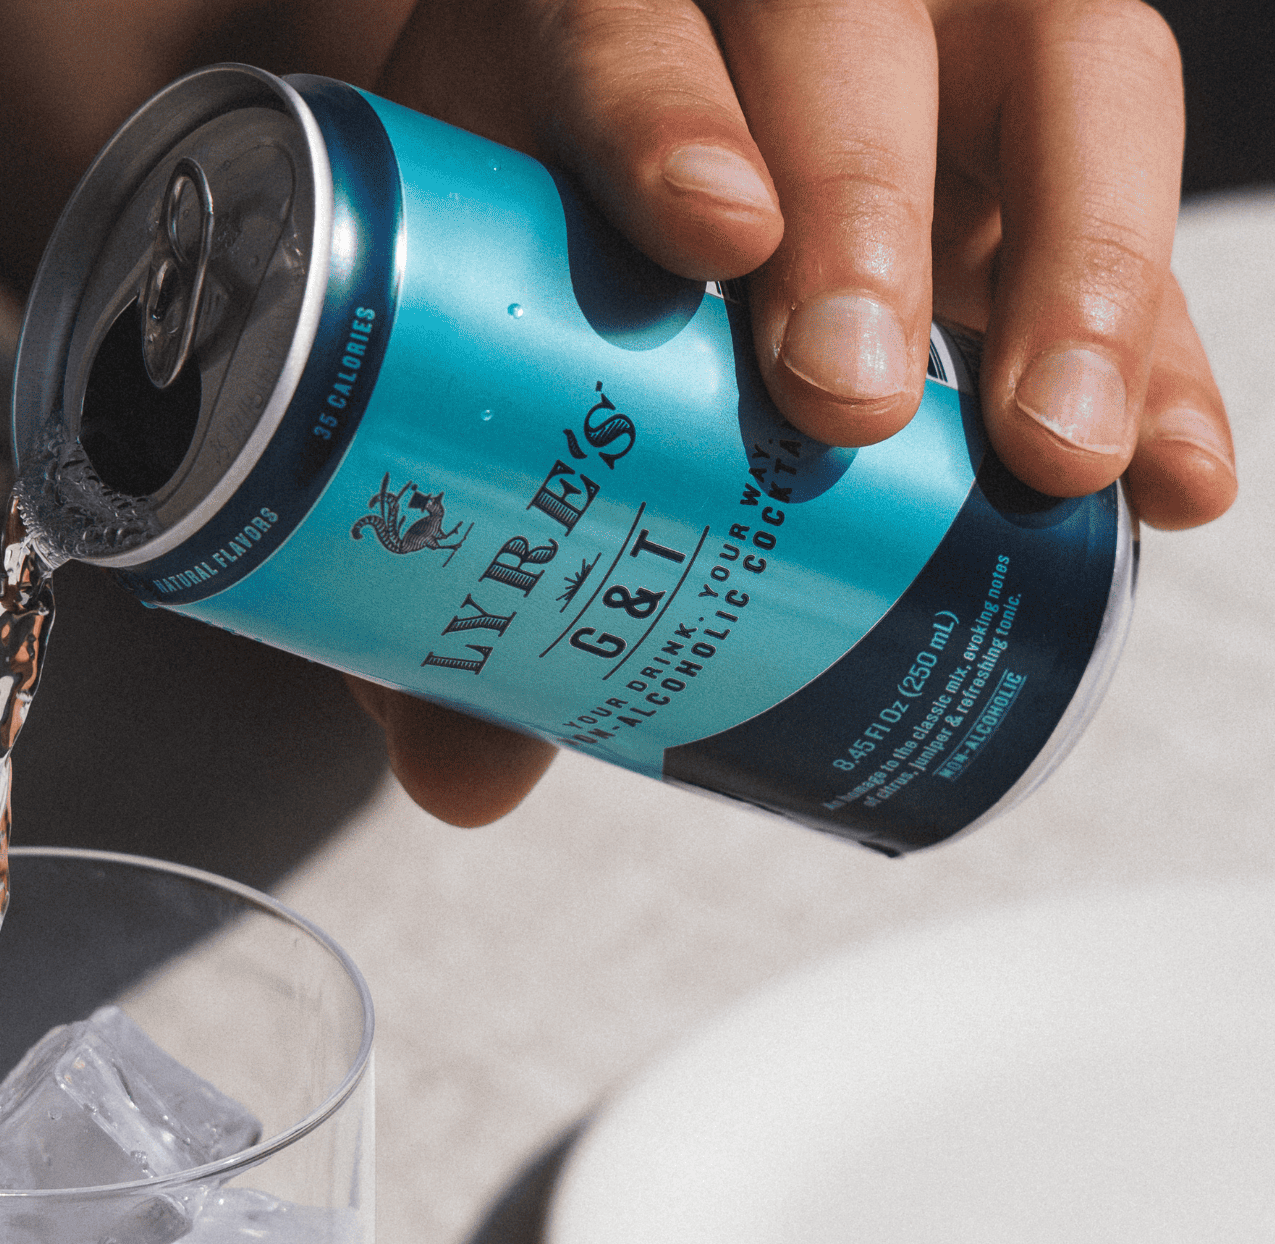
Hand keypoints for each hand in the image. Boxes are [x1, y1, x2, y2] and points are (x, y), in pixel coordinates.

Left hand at [357, 0, 1235, 823]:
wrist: (630, 215)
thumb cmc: (533, 306)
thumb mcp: (478, 396)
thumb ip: (459, 560)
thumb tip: (465, 779)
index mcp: (578, 37)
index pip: (617, 27)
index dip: (659, 113)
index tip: (710, 235)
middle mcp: (770, 14)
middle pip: (842, 36)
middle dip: (863, 215)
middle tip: (849, 404)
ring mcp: (933, 56)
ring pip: (1049, 73)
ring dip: (1070, 265)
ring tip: (1052, 453)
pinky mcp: (1042, 143)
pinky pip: (1133, 210)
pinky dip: (1163, 349)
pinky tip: (1172, 483)